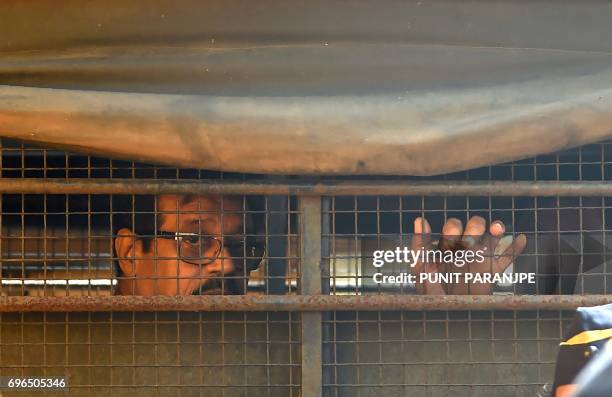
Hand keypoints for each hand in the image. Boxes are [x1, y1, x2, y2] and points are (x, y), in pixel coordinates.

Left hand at [411, 216, 526, 294]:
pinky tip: (521, 238)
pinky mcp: (492, 272)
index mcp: (448, 245)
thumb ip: (419, 247)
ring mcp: (479, 259)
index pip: (453, 226)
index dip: (454, 227)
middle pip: (475, 227)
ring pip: (492, 238)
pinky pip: (506, 258)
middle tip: (470, 241)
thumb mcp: (419, 269)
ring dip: (497, 229)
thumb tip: (419, 220)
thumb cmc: (429, 291)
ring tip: (497, 228)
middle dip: (475, 228)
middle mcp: (465, 249)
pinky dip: (515, 248)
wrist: (447, 315)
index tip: (452, 235)